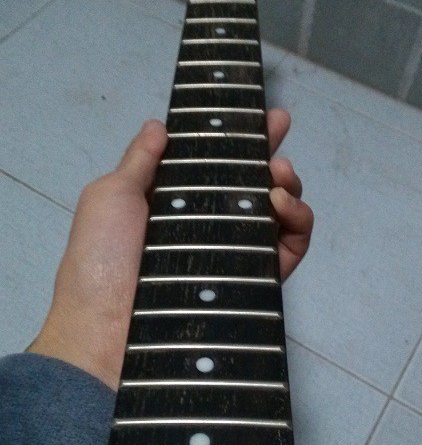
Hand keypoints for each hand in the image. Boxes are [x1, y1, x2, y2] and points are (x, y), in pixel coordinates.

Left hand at [28, 109, 312, 388]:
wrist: (108, 330)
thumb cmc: (101, 259)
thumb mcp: (109, 197)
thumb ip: (139, 161)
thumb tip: (159, 125)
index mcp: (175, 203)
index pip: (215, 164)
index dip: (239, 138)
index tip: (260, 114)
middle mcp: (209, 226)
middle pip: (253, 185)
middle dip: (272, 154)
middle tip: (278, 134)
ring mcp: (234, 254)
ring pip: (279, 214)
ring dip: (289, 185)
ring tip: (279, 174)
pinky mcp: (255, 281)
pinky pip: (290, 249)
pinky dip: (297, 221)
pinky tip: (280, 202)